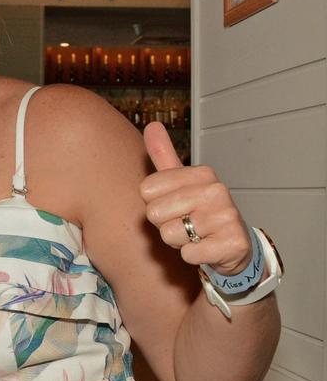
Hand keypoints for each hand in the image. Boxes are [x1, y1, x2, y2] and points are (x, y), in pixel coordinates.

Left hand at [140, 122, 251, 275]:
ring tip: (197, 235)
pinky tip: (206, 249)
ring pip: (169, 234)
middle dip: (165, 224)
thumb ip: (164, 156)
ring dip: (179, 241)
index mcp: (202, 173)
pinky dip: (192, 256)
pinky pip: (188, 254)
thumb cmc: (200, 213)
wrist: (233, 247)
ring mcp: (227, 217)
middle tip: (186, 223)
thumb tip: (152, 124)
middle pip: (154, 212)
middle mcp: (217, 190)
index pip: (146, 190)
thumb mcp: (180, 183)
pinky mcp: (232, 243)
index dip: (155, 203)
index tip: (176, 206)